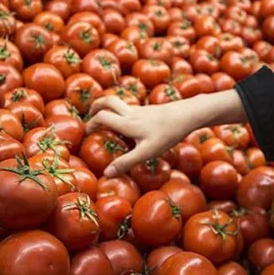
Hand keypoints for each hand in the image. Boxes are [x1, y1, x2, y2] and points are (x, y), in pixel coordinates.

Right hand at [85, 90, 247, 176]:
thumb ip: (126, 162)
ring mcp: (141, 110)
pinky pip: (131, 109)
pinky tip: (130, 126)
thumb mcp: (146, 152)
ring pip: (120, 103)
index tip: (86, 133)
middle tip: (91, 115)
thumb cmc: (167, 134)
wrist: (187, 115)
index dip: (90, 124)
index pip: (101, 117)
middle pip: (108, 100)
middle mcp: (131, 113)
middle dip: (96, 106)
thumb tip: (107, 174)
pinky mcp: (150, 110)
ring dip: (110, 109)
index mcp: (126, 123)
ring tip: (108, 121)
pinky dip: (124, 113)